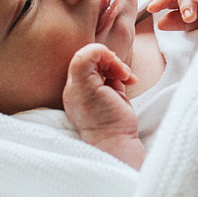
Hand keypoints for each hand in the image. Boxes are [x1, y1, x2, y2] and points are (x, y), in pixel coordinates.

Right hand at [64, 43, 144, 167]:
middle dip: (111, 62)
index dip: (106, 65)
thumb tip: (118, 68)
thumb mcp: (112, 96)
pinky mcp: (82, 85)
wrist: (114, 142)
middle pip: (88, 58)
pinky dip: (107, 55)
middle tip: (125, 76)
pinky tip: (123, 74)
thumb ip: (110, 80)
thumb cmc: (116, 125)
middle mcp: (72, 89)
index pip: (88, 66)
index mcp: (78, 92)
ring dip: (113, 61)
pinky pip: (88, 55)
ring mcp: (75, 87)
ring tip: (126, 77)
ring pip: (88, 54)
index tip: (123, 77)